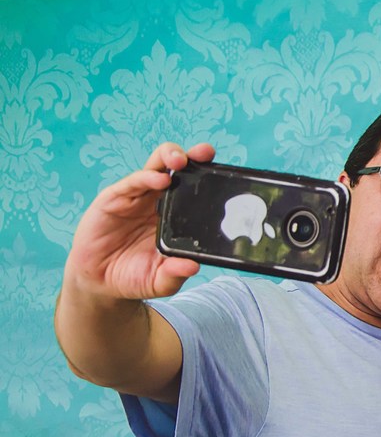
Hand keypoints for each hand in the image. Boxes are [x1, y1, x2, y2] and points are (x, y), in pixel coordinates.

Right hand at [65, 142, 214, 301]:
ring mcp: (136, 198)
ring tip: (180, 161)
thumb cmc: (134, 276)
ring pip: (154, 168)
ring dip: (168, 158)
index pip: (194, 187)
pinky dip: (145, 178)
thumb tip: (193, 266)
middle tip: (205, 153)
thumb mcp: (160, 280)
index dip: (207, 174)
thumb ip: (175, 273)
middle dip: (192, 156)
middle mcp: (157, 200)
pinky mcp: (113, 200)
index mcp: (175, 215)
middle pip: (176, 168)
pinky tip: (158, 180)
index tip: (224, 169)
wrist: (100, 282)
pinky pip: (131, 184)